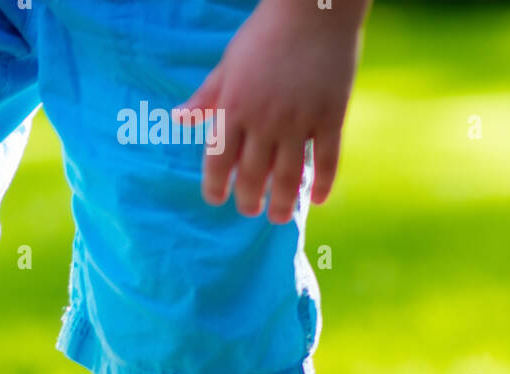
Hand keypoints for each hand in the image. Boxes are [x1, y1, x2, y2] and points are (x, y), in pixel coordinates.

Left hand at [177, 0, 367, 221]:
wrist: (316, 4)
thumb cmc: (266, 32)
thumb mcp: (228, 63)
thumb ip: (207, 96)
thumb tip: (178, 118)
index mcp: (234, 109)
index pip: (217, 163)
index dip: (215, 188)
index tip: (217, 199)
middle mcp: (264, 121)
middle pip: (252, 177)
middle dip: (248, 201)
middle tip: (250, 209)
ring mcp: (299, 121)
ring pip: (288, 177)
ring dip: (282, 204)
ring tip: (278, 217)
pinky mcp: (331, 115)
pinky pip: (327, 160)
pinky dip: (322, 183)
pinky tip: (317, 200)